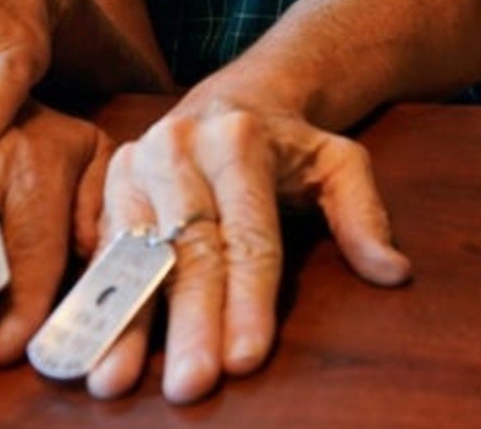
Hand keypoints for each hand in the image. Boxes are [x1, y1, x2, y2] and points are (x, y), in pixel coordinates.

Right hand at [84, 94, 410, 403]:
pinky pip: (101, 250)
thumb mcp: (339, 162)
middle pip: (189, 250)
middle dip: (191, 322)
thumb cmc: (290, 144)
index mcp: (239, 140)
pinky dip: (94, 302)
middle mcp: (180, 148)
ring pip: (134, 253)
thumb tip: (393, 273)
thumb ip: (364, 215)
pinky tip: (87, 347)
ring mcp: (137, 164)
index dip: (248, 299)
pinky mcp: (108, 184)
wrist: (234, 95)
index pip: (247, 234)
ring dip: (125, 320)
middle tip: (192, 385)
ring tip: (116, 379)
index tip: (247, 357)